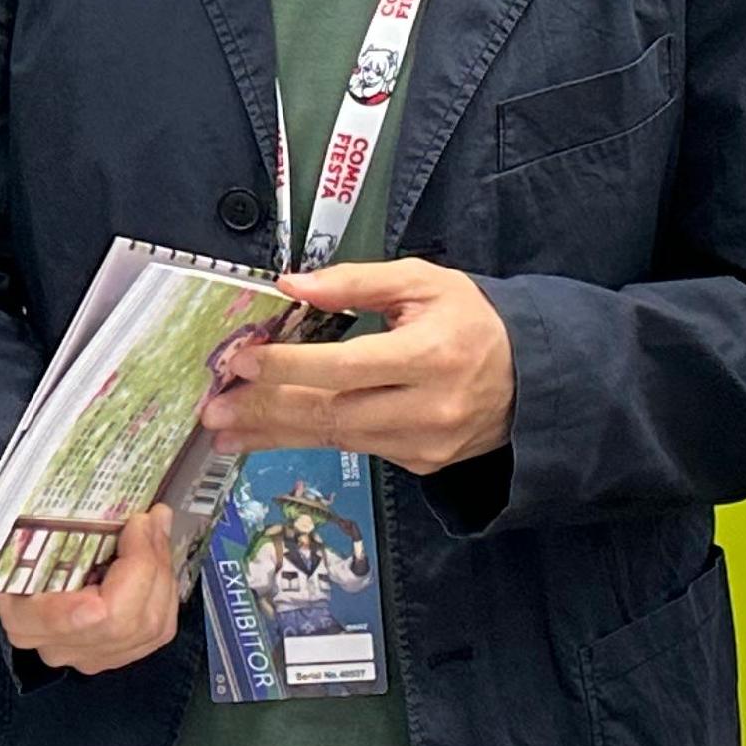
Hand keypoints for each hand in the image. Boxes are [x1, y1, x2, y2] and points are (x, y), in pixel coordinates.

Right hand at [0, 506, 181, 673]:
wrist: (30, 582)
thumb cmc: (25, 553)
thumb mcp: (22, 537)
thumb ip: (46, 524)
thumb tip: (99, 504)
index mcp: (22, 619)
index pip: (56, 623)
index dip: (82, 610)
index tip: (99, 591)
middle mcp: (56, 646)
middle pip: (117, 623)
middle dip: (145, 564)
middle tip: (149, 520)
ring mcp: (90, 656)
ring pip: (147, 627)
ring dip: (162, 572)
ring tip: (156, 530)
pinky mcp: (119, 654)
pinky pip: (159, 630)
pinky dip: (166, 590)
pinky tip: (159, 560)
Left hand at [205, 259, 514, 476]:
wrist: (531, 377)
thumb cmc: (473, 320)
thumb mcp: (422, 281)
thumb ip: (355, 281)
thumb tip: (292, 285)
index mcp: (429, 357)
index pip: (343, 368)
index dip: (287, 366)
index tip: (241, 362)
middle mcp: (426, 409)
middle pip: (331, 413)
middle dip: (265, 411)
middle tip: (214, 408)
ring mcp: (423, 445)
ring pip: (336, 439)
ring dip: (275, 433)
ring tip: (226, 428)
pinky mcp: (418, 464)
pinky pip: (355, 448)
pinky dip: (310, 438)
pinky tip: (272, 433)